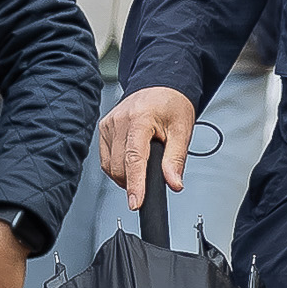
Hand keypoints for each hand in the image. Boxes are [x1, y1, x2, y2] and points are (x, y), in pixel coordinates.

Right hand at [98, 85, 194, 208]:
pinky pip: (106, 158)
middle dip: (134, 181)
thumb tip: (174, 183)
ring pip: (110, 165)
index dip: (135, 184)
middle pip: (119, 166)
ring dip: (125, 175)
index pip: (134, 158)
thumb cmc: (172, 104)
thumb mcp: (182, 130)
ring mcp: (109, 124)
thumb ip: (176, 159)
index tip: (136, 202)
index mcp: (140, 118)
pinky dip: (118, 166)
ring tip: (143, 166)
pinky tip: (131, 161)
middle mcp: (120, 120)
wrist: (160, 85)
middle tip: (152, 177)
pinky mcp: (104, 128)